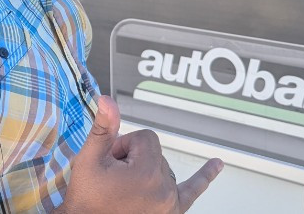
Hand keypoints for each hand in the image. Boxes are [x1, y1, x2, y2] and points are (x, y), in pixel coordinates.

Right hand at [58, 95, 222, 212]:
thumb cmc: (86, 200)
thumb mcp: (89, 160)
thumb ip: (103, 129)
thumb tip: (108, 100)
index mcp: (147, 173)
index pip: (144, 137)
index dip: (124, 145)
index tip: (111, 161)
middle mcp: (164, 188)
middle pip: (153, 150)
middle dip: (132, 157)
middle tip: (113, 177)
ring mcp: (170, 203)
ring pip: (161, 166)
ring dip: (144, 169)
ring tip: (123, 188)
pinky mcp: (172, 212)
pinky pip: (192, 191)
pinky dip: (203, 177)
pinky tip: (216, 164)